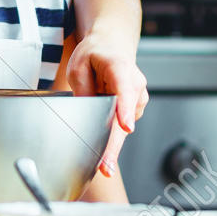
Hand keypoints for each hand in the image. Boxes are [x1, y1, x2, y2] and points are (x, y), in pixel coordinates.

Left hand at [64, 36, 147, 176]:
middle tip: (106, 168)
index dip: (125, 110)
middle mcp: (135, 85)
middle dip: (114, 146)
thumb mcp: (78, 66)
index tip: (126, 127)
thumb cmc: (95, 54)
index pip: (125, 90)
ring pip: (123, 129)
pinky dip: (112, 139)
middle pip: (125, 119)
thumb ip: (82, 89)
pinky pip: (122, 129)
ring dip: (112, 146)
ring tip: (103, 166)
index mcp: (120, 68)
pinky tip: (104, 147)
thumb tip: (86, 115)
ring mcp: (138, 99)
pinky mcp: (135, 110)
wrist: (112, 47)